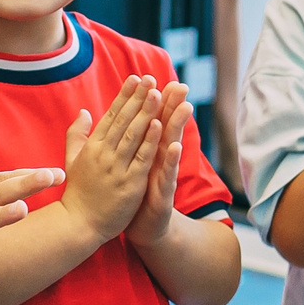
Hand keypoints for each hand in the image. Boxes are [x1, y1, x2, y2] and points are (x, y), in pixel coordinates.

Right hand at [59, 76, 163, 243]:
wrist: (80, 223)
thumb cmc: (79, 192)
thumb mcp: (72, 159)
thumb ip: (77, 134)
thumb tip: (84, 111)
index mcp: (92, 147)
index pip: (110, 116)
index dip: (124, 96)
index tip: (135, 78)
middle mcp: (103, 154)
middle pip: (123, 121)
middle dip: (137, 98)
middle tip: (150, 78)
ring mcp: (116, 169)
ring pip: (133, 135)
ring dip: (145, 113)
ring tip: (156, 93)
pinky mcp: (129, 184)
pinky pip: (141, 158)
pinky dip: (149, 141)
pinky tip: (158, 124)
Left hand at [126, 80, 195, 248]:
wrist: (141, 227)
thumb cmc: (132, 193)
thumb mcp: (126, 164)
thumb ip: (123, 141)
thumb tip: (119, 119)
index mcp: (144, 150)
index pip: (148, 120)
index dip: (150, 100)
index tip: (153, 77)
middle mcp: (156, 159)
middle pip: (164, 127)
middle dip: (171, 106)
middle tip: (180, 84)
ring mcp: (162, 174)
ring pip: (171, 146)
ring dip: (177, 126)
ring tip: (184, 106)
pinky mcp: (164, 192)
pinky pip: (167, 174)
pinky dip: (170, 160)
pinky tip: (174, 146)